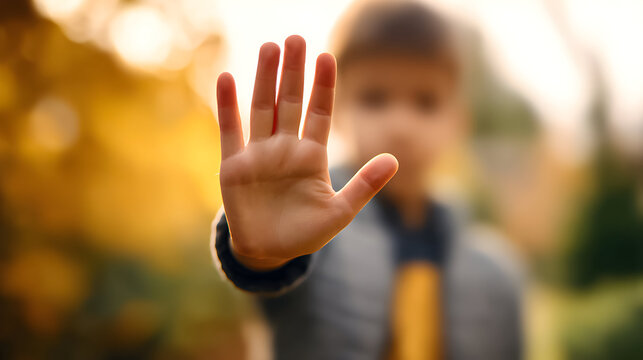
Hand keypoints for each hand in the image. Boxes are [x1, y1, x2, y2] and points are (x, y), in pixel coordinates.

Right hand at [215, 35, 397, 269]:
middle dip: (293, 72)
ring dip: (264, 79)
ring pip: (262, 108)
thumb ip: (365, 186)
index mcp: (312, 156)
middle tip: (295, 39)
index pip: (320, 112)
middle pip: (290, 102)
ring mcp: (259, 154)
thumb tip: (395, 159)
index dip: (324, 86)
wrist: (269, 253)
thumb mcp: (340, 212)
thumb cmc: (305, 233)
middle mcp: (285, 148)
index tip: (328, 57)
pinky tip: (227, 78)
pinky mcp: (234, 166)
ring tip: (269, 48)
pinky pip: (230, 131)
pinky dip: (227, 106)